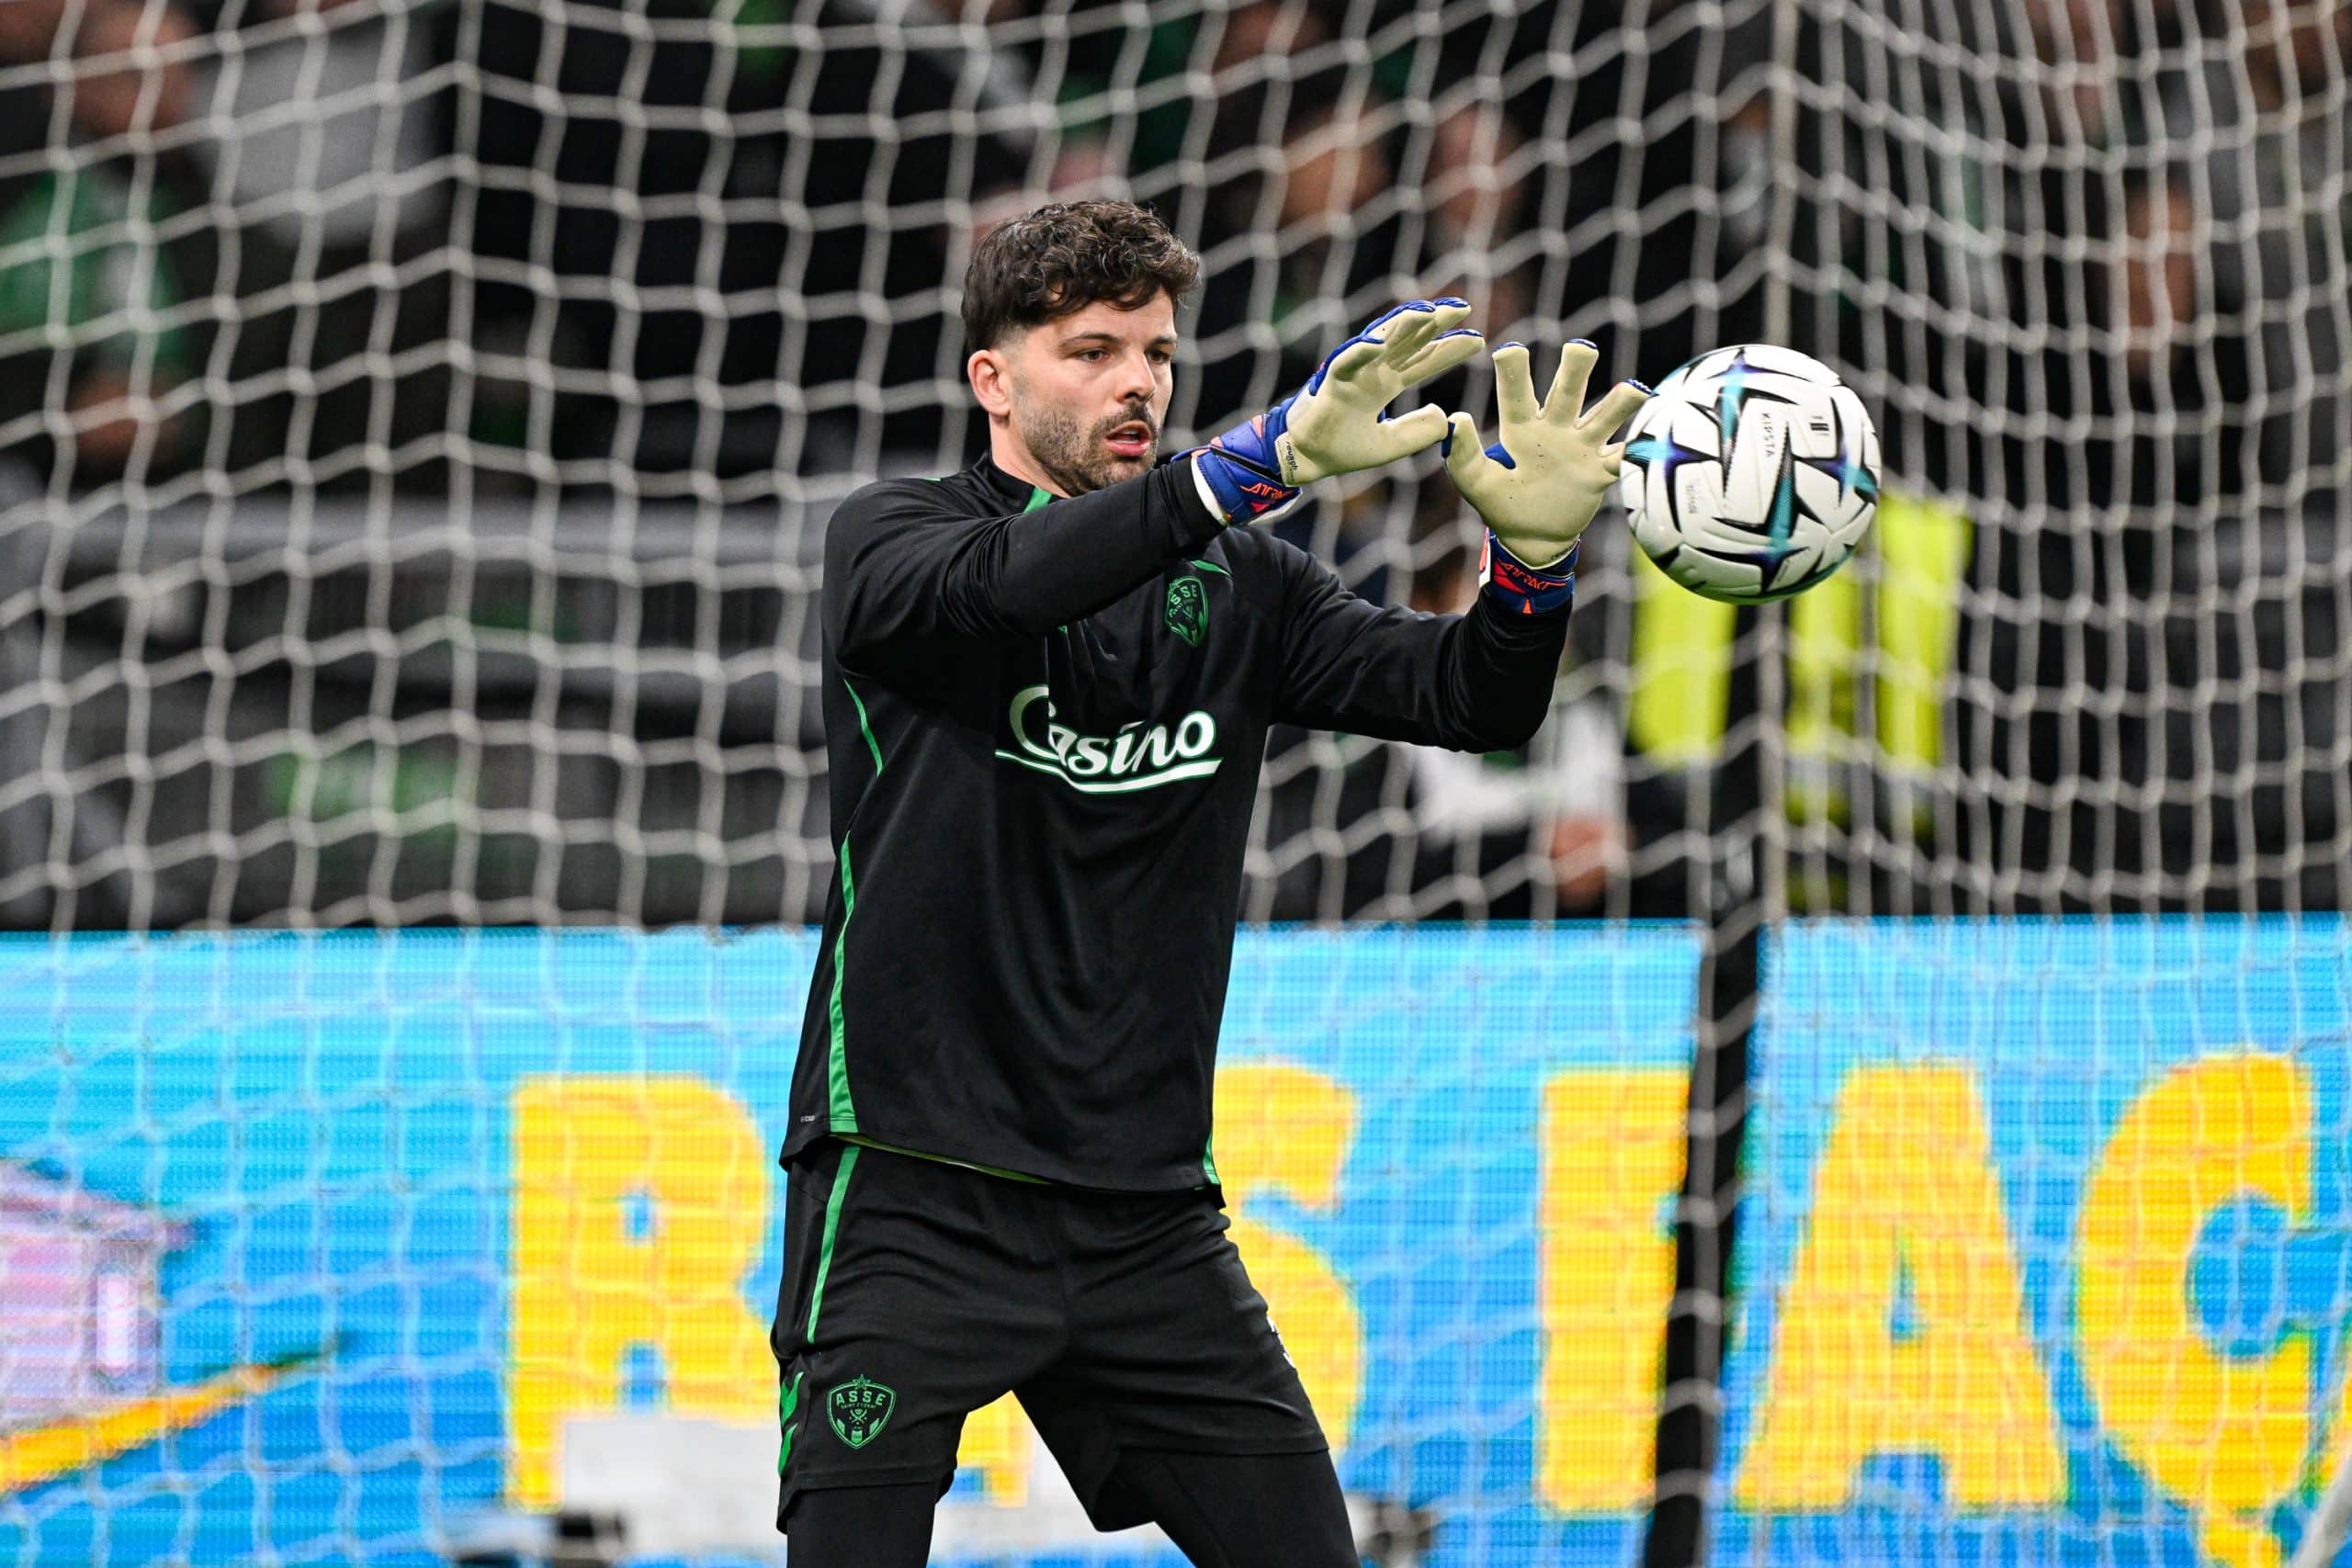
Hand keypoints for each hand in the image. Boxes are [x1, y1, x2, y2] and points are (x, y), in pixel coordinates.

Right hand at [1188, 299, 1484, 523]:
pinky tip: (1379, 341)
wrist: (1306, 460)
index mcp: (1384, 383)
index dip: (1449, 349)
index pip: (1423, 360)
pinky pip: (1345, 360)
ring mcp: (1352, 372)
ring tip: (1430, 312)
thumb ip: (1417, 431)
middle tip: (1464, 307)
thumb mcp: (1390, 445)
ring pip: (1380, 339)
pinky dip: (1360, 350)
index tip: (1478, 339)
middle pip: (1407, 340)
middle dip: (1434, 323)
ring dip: (1403, 324)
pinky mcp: (1330, 381)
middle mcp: (1371, 371)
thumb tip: (1445, 417)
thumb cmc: (1341, 448)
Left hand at [1443, 340, 1651, 568]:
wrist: (1532, 538)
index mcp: (1521, 430)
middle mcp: (1555, 430)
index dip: (1513, 373)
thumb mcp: (1477, 484)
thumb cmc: (1502, 505)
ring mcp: (1582, 449)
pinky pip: (1622, 459)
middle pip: (1568, 392)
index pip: (1517, 396)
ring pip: (1604, 417)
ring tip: (1632, 389)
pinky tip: (1650, 441)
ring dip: (1618, 403)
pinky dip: (1636, 451)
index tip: (1509, 351)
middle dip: (1575, 370)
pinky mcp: (1602, 472)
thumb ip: (1464, 456)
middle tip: (1581, 349)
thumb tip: (1457, 419)